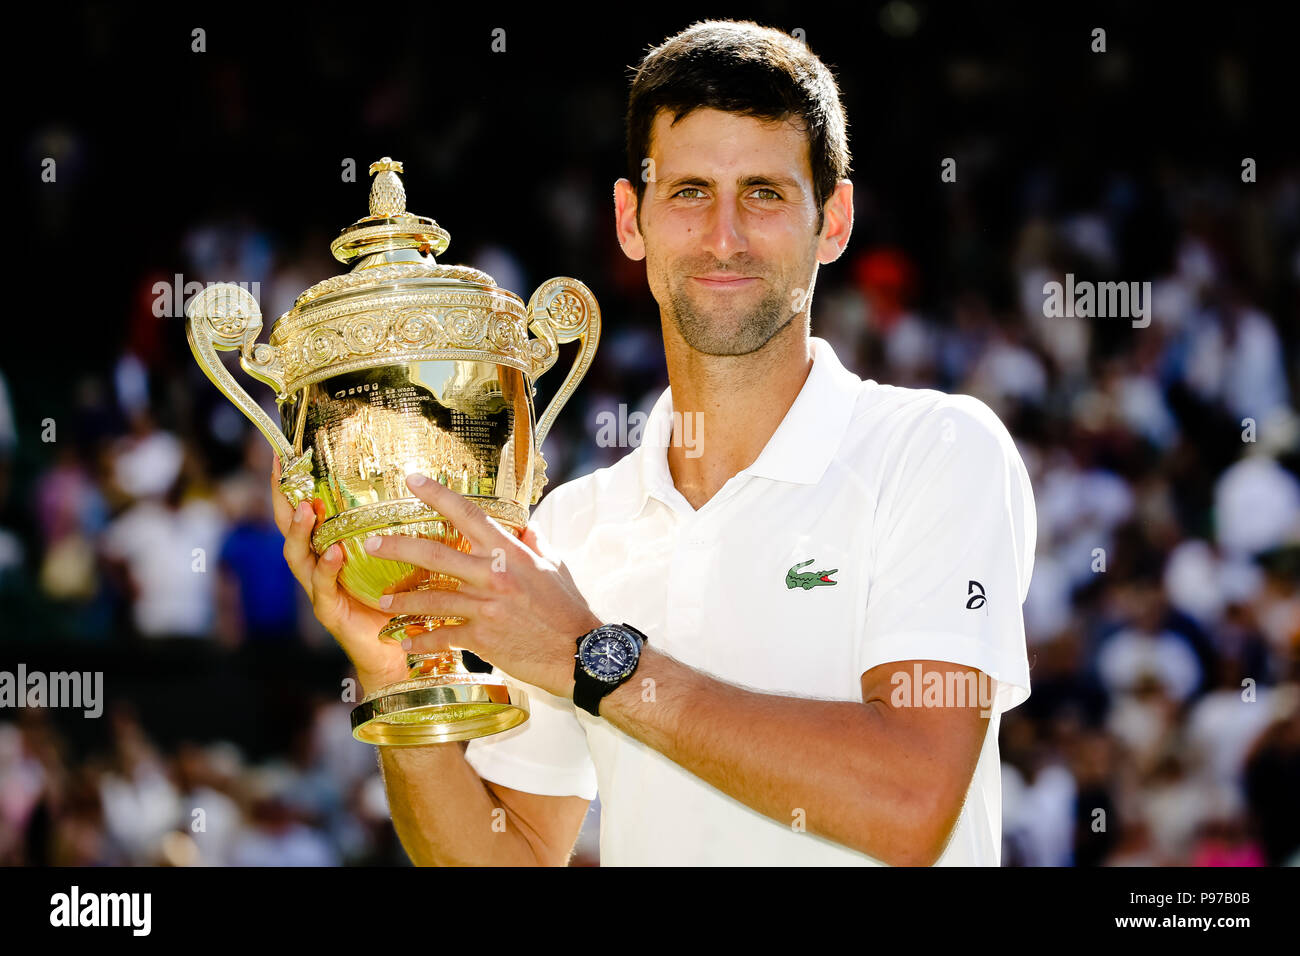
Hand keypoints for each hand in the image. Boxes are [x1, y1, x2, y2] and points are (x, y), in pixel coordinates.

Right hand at [271, 454, 408, 694]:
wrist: (399, 653)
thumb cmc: (401, 600)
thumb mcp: (401, 558)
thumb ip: (403, 528)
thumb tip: (428, 486)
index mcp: (332, 548)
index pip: (306, 510)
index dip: (293, 484)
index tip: (283, 454)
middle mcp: (319, 566)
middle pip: (290, 528)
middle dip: (283, 499)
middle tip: (281, 472)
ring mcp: (321, 590)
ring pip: (299, 556)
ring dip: (301, 532)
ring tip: (306, 510)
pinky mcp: (331, 613)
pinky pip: (323, 589)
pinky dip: (327, 571)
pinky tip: (334, 555)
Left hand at [362, 473, 601, 699]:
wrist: (578, 652)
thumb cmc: (567, 607)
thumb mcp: (554, 565)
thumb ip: (533, 543)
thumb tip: (523, 528)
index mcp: (509, 552)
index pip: (467, 514)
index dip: (436, 494)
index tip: (411, 480)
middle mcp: (492, 575)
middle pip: (434, 555)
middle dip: (397, 547)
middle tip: (371, 544)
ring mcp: (484, 607)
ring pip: (430, 599)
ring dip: (402, 600)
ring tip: (382, 601)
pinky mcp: (481, 637)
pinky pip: (442, 636)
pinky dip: (422, 641)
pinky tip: (406, 643)